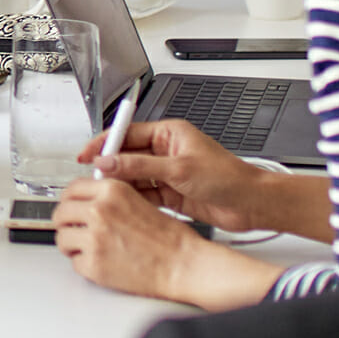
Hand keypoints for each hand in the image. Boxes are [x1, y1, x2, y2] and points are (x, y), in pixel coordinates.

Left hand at [55, 171, 281, 311]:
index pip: (72, 188)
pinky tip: (100, 262)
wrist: (183, 265)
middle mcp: (100, 211)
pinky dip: (84, 264)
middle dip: (66, 222)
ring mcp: (94, 238)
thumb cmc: (171, 239)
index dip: (70, 199)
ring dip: (71, 244)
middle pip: (61, 212)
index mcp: (112, 191)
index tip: (71, 206)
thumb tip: (89, 200)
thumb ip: (111, 198)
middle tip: (74, 229)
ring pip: (62, 238)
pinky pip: (74, 262)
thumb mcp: (141, 201)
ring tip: (87, 248)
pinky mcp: (93, 264)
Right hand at [90, 117, 265, 230]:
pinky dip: (133, 199)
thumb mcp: (179, 169)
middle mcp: (167, 151)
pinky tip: (124, 204)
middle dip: (110, 166)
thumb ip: (140, 165)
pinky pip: (144, 194)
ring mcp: (168, 173)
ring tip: (105, 193)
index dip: (105, 143)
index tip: (87, 154)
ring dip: (121, 184)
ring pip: (134, 176)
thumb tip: (110, 161)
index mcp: (170, 133)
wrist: (251, 204)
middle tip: (94, 178)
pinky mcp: (171, 193)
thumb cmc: (228, 178)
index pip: (128, 133)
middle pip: (128, 155)